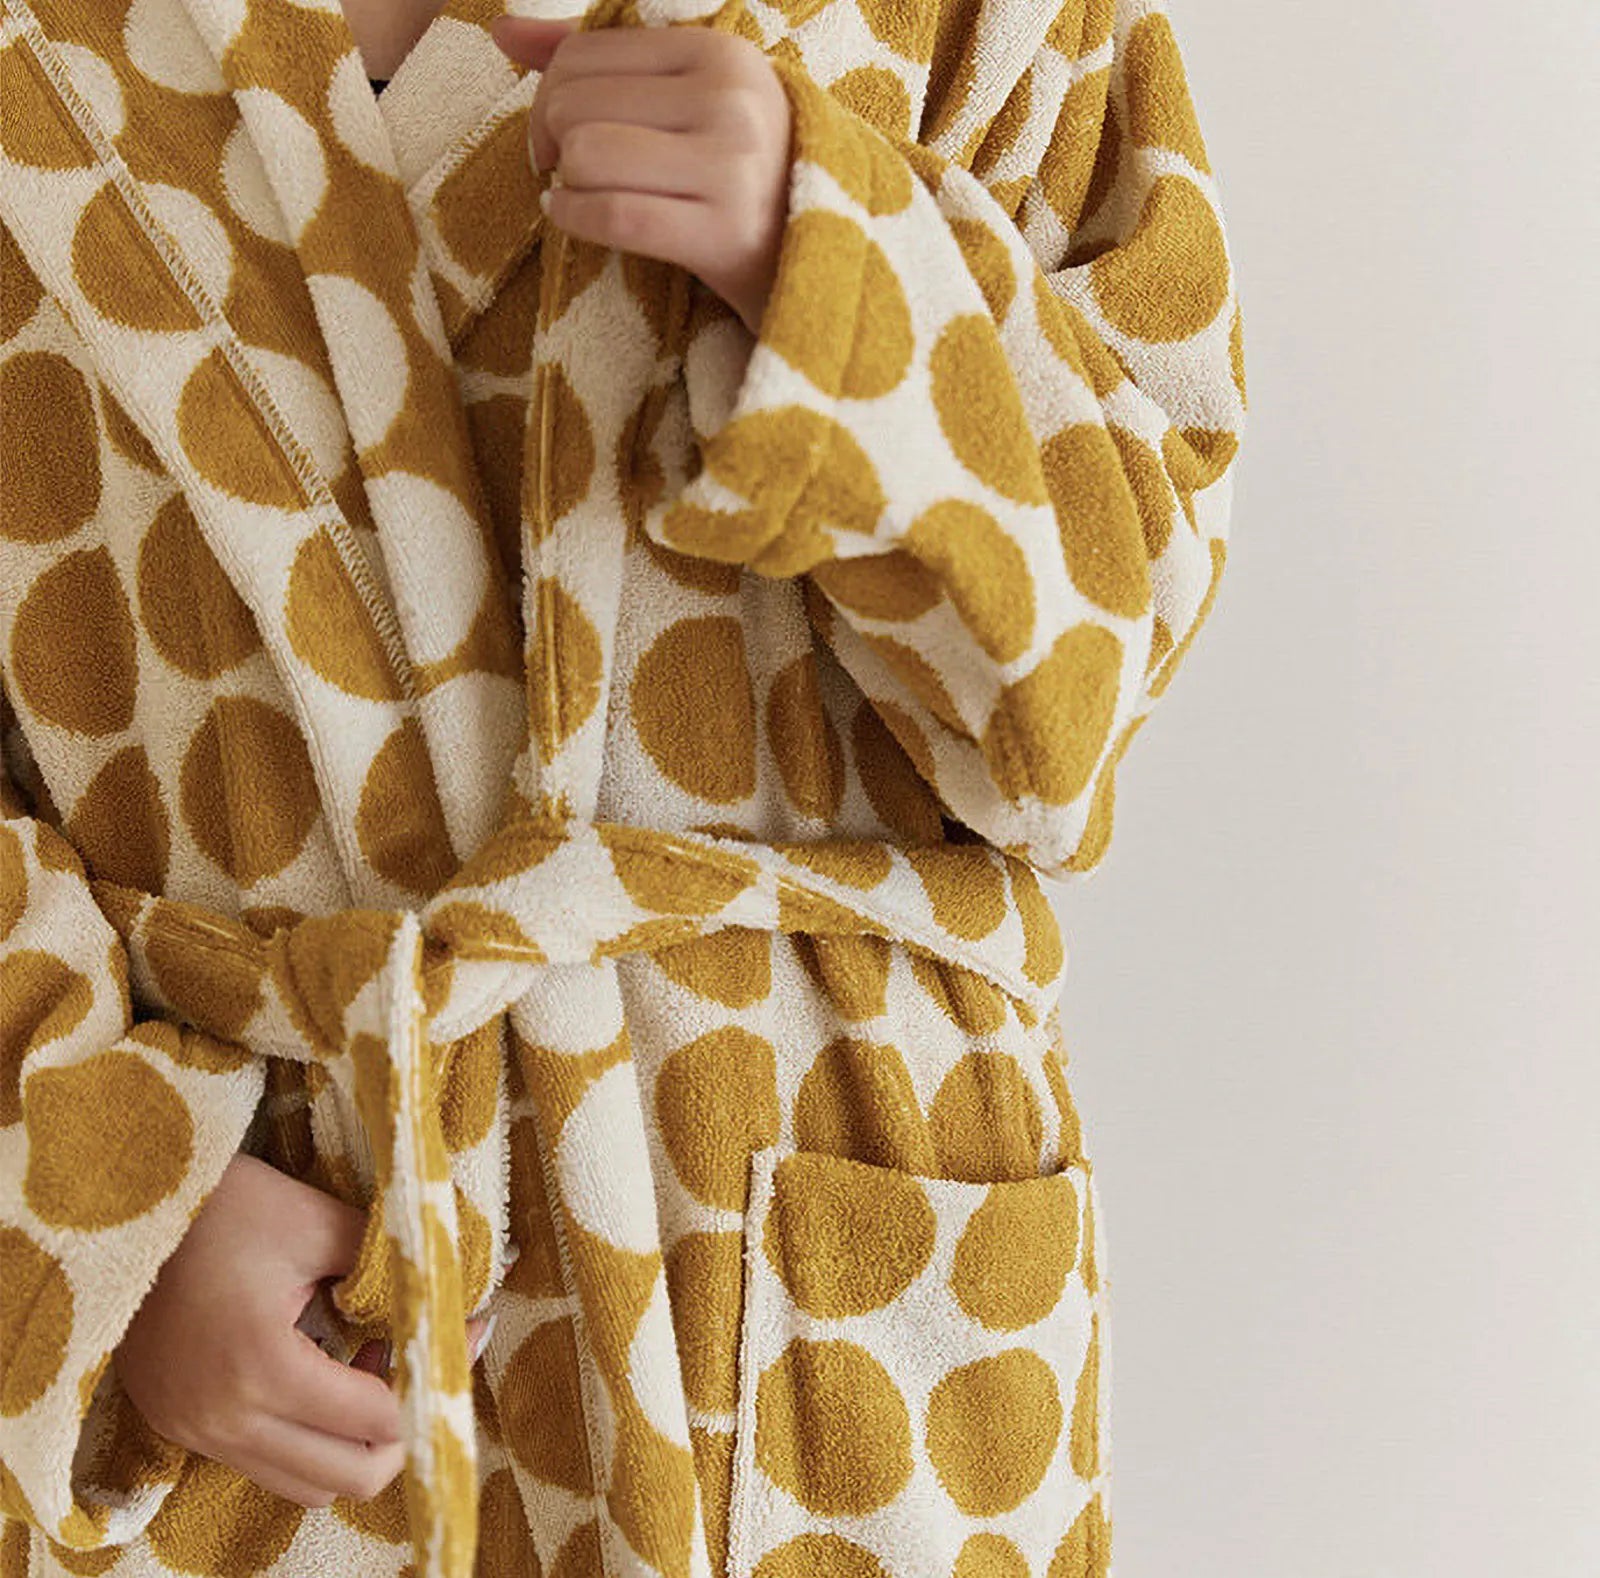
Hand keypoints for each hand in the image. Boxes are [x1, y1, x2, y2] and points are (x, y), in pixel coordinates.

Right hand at [114, 1154, 489, 1508]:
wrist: (118, 1209)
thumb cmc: (224, 1205)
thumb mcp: (315, 1220)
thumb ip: (389, 1259)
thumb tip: (455, 1279)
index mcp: (262, 1370)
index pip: (380, 1419)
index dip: (438, 1374)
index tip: (467, 1326)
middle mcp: (226, 1422)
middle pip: (351, 1476)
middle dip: (404, 1426)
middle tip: (415, 1353)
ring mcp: (196, 1433)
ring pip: (308, 1484)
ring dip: (355, 1441)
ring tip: (368, 1360)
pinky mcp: (180, 1427)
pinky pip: (267, 1465)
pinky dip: (311, 1440)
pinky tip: (325, 1372)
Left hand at [490, 15, 794, 335]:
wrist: (817, 259)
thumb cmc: (739, 177)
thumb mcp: (687, 100)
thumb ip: (600, 61)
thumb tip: (501, 31)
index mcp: (719, 52)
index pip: (585, 54)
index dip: (546, 96)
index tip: (556, 136)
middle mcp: (729, 100)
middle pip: (575, 104)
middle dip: (551, 142)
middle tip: (567, 172)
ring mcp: (731, 167)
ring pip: (586, 155)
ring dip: (567, 183)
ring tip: (583, 195)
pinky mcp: (724, 233)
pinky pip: (613, 215)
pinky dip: (573, 217)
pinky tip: (571, 217)